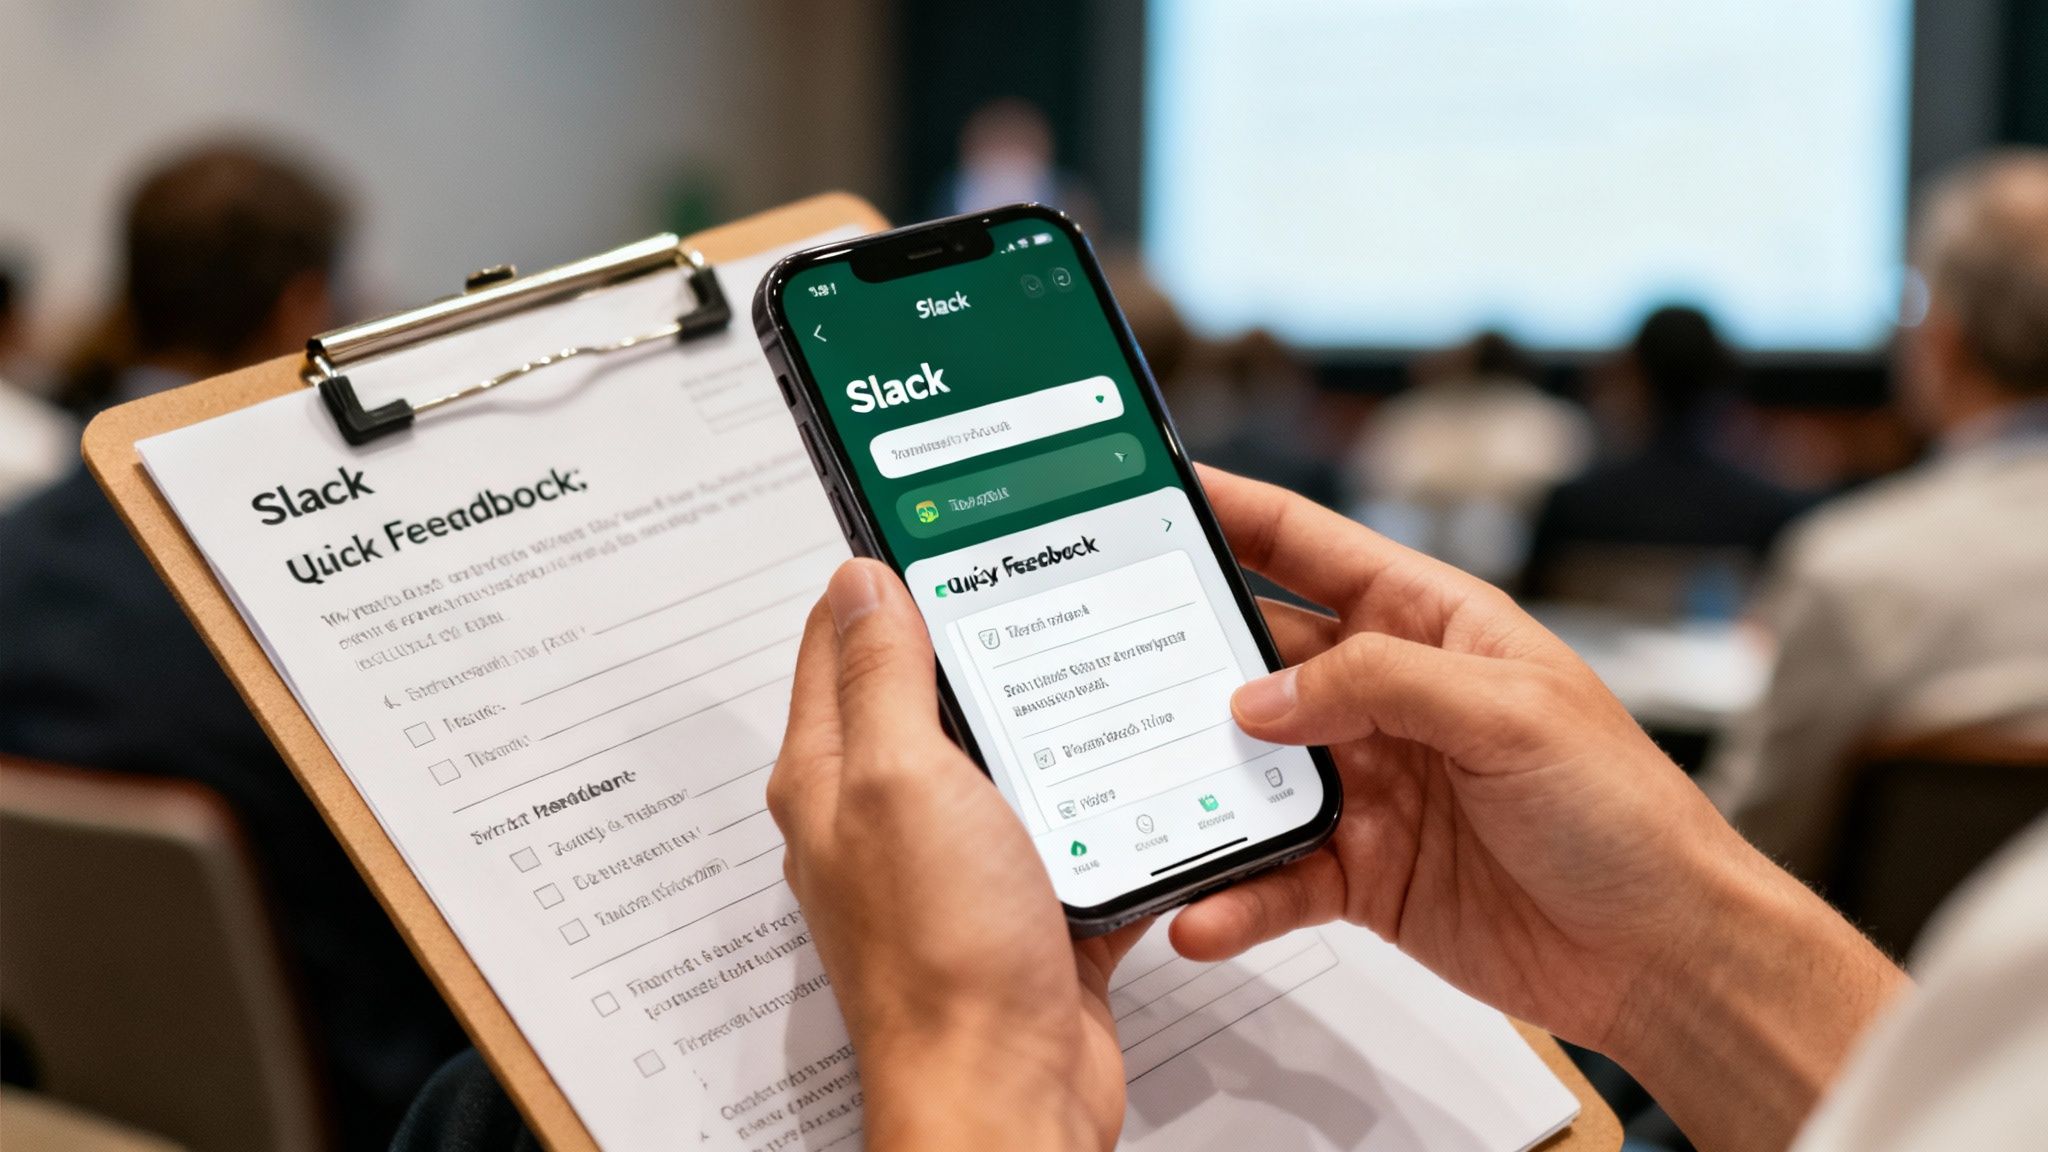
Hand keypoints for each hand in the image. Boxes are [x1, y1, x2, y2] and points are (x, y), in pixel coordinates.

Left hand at [768, 560, 1145, 1151]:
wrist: (1009, 1090)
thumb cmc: (944, 958)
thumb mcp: (901, 781)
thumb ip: (882, 676)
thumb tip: (861, 580)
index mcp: (834, 775)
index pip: (841, 642)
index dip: (881, 577)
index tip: (934, 527)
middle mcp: (886, 813)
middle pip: (928, 691)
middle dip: (979, 637)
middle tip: (1034, 582)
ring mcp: (956, 858)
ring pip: (1003, 752)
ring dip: (1045, 714)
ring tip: (1094, 657)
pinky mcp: (1024, 898)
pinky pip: (1063, 822)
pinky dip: (1097, 793)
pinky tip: (1137, 764)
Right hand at [1170, 467, 1905, 1151]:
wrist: (1662, 953)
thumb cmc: (1623, 812)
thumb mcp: (1509, 714)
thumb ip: (1382, 684)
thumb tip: (1264, 694)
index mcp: (1430, 623)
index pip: (1310, 548)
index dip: (1232, 512)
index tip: (1155, 493)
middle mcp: (1388, 696)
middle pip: (1259, 660)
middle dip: (1186, 661)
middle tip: (1109, 668)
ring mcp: (1370, 785)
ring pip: (1253, 773)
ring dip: (1200, 789)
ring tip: (1142, 806)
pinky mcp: (1361, 872)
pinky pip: (1276, 874)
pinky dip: (1237, 894)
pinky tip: (1206, 913)